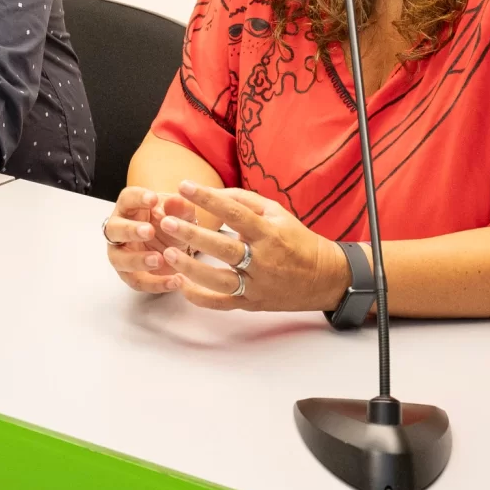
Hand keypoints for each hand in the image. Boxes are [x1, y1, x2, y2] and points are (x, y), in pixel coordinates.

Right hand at [101, 186, 178, 293]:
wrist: (174, 245)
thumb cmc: (170, 223)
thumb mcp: (180, 213)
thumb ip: (180, 208)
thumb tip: (176, 201)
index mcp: (128, 207)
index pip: (127, 199)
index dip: (138, 198)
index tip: (153, 199)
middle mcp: (119, 230)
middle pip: (115, 229)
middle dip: (130, 230)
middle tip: (149, 231)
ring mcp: (121, 253)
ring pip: (120, 259)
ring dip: (138, 260)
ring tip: (159, 259)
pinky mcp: (129, 275)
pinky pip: (137, 282)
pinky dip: (155, 283)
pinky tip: (174, 281)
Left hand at [161, 181, 350, 313]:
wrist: (323, 277)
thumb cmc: (296, 240)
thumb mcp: (277, 213)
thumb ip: (245, 201)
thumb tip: (213, 194)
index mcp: (269, 233)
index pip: (235, 213)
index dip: (209, 199)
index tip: (184, 186)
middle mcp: (263, 260)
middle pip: (223, 247)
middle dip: (193, 234)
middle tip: (166, 222)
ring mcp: (257, 284)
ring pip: (220, 280)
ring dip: (191, 268)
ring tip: (167, 254)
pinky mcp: (252, 303)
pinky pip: (222, 303)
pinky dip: (201, 298)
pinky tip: (181, 285)